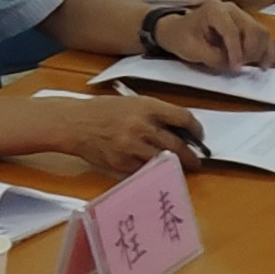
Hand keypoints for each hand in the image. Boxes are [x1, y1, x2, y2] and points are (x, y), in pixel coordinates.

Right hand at [59, 91, 203, 175]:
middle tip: (197, 161)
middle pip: (177, 144)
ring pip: (163, 160)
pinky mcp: (123, 164)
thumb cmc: (103, 110)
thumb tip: (177, 129)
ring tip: (180, 167)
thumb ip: (154, 114)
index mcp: (147, 106)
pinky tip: (156, 170)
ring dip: (175, 166)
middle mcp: (142, 127)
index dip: (196, 129)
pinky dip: (153, 170)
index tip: (199, 135)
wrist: (75, 124)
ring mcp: (132, 147)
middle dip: (191, 155)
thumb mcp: (131, 102)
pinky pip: (145, 170)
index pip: (183, 118)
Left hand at [156, 1, 270, 72]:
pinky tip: (265, 63)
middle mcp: (230, 8)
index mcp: (214, 10)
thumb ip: (214, 57)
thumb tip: (234, 65)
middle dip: (250, 52)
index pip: (232, 31)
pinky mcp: (243, 22)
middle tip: (241, 67)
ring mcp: (239, 14)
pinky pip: (260, 34)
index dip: (236, 52)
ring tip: (254, 66)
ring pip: (260, 31)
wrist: (176, 30)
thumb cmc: (181, 38)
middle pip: (251, 29)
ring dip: (260, 51)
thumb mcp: (192, 50)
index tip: (236, 68)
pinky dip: (264, 49)